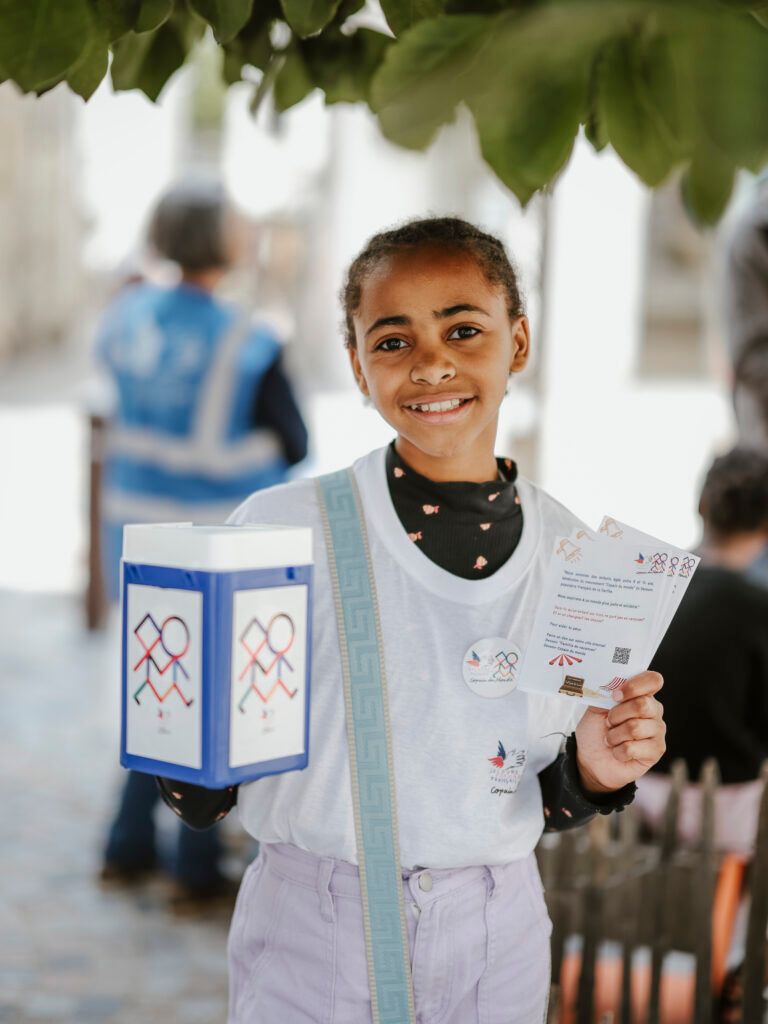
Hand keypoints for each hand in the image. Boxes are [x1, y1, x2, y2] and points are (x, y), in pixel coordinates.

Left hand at [574, 671, 665, 793]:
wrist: (591, 758)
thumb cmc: (596, 730)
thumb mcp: (594, 708)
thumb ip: (605, 694)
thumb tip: (611, 687)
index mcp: (641, 694)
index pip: (653, 680)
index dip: (635, 686)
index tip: (616, 695)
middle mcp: (654, 711)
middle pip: (642, 705)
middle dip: (617, 714)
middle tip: (608, 722)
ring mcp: (657, 731)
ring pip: (635, 727)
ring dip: (614, 735)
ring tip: (611, 739)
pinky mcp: (656, 751)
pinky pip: (633, 748)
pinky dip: (618, 751)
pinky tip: (618, 752)